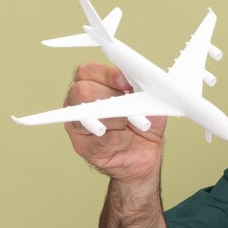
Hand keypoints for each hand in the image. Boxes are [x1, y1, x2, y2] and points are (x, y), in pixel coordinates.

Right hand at [64, 63, 166, 185]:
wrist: (145, 155)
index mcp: (93, 87)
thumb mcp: (149, 103)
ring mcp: (78, 127)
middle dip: (111, 98)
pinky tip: (128, 139)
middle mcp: (80, 104)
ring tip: (130, 125)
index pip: (87, 72)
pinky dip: (121, 139)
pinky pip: (101, 139)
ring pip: (86, 115)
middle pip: (83, 91)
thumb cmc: (143, 126)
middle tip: (129, 109)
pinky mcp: (84, 148)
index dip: (107, 75)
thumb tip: (141, 83)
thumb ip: (143, 90)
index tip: (126, 83)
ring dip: (116, 119)